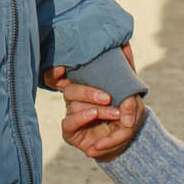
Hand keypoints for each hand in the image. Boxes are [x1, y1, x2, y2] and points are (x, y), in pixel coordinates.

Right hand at [56, 45, 144, 163]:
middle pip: (70, 90)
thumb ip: (124, 68)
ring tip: (115, 113)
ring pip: (74, 106)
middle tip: (108, 98)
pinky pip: (68, 123)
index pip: (61, 75)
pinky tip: (94, 115)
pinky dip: (82, 118)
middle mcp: (74, 99)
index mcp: (83, 85)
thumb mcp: (128, 89)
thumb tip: (124, 43)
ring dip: (97, 109)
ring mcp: (70, 114)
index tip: (61, 68)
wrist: (127, 140)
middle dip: (89, 92)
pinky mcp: (70, 132)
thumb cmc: (125, 110)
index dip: (55, 72)